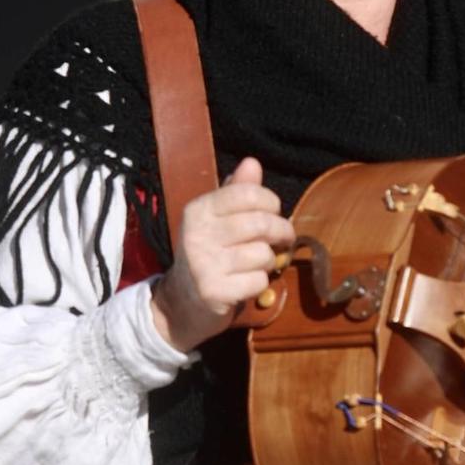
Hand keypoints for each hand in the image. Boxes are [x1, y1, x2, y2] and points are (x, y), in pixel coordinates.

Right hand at [150, 155, 295, 352]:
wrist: (181, 302)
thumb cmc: (209, 254)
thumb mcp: (217, 219)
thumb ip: (236, 192)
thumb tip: (252, 162)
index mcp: (198, 210)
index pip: (248, 193)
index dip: (271, 202)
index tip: (274, 212)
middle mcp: (198, 234)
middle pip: (262, 223)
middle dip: (282, 232)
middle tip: (282, 239)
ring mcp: (204, 264)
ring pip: (263, 254)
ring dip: (269, 261)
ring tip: (258, 263)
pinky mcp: (214, 292)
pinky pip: (258, 281)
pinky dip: (260, 284)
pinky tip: (246, 283)